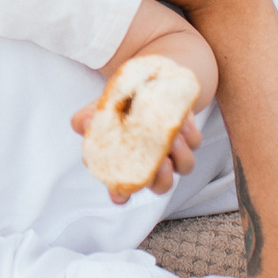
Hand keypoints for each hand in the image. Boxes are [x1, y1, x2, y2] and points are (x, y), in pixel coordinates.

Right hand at [65, 100, 203, 199]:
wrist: (148, 83)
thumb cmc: (120, 102)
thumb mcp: (102, 108)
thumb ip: (88, 118)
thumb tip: (82, 124)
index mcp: (125, 163)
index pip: (120, 190)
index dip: (120, 194)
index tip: (121, 193)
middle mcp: (151, 165)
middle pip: (159, 186)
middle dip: (161, 178)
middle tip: (159, 162)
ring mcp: (172, 154)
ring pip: (184, 167)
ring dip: (180, 155)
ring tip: (172, 137)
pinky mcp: (188, 138)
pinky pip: (195, 142)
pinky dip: (190, 133)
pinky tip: (181, 120)